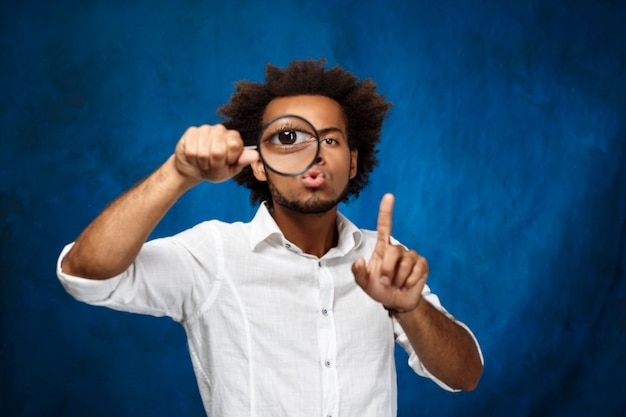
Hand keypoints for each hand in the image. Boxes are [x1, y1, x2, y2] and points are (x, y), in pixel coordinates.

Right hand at [174, 124, 258, 182]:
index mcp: (234, 138)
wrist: (195, 169)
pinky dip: (193, 160)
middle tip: (213, 164)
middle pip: (218, 151)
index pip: (234, 146)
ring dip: (203, 163)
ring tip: (204, 162)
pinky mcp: (191, 132)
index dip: (228, 159)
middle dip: (214, 164)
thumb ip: (242, 161)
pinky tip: (195, 158)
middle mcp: (221, 129)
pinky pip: (191, 151)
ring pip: (203, 153)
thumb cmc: (215, 169)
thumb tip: (256, 155)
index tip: (226, 162)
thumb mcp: (231, 169)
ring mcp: (205, 129)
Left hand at [352, 193, 427, 313]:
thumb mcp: (364, 284)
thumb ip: (358, 274)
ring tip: (395, 285)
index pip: (385, 226)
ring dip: (398, 279)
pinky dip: (409, 281)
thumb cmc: (379, 289)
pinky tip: (406, 285)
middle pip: (393, 251)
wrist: (396, 302)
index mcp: (382, 248)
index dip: (386, 211)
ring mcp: (411, 256)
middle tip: (385, 283)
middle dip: (387, 270)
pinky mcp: (422, 264)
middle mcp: (397, 248)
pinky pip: (417, 270)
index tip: (389, 196)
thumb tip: (359, 261)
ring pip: (405, 263)